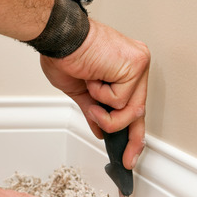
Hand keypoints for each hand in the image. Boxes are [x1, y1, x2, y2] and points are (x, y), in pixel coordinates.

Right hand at [40, 19, 149, 169]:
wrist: (58, 37)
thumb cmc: (64, 54)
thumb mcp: (79, 91)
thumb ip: (94, 111)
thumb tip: (100, 129)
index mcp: (125, 69)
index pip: (133, 106)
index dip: (133, 134)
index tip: (130, 155)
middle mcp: (136, 65)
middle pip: (139, 111)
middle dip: (132, 139)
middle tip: (127, 159)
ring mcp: (138, 65)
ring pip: (131, 110)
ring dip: (105, 112)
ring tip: (90, 94)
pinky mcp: (136, 65)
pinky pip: (120, 100)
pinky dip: (101, 96)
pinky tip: (93, 79)